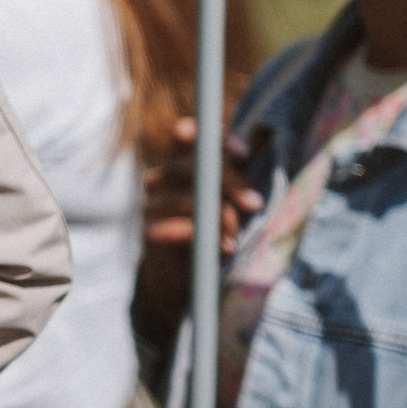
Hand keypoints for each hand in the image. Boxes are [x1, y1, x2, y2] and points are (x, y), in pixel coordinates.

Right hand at [142, 116, 262, 251]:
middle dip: (229, 183)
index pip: (183, 134)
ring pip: (190, 199)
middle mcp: (158, 179)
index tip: (243, 152)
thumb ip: (228, 182)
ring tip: (234, 233)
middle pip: (192, 167)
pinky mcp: (151, 231)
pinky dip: (210, 237)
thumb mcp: (220, 201)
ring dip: (222, 216)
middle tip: (255, 203)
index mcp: (175, 164)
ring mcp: (151, 204)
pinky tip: (225, 246)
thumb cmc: (206, 230)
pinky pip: (183, 228)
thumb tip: (253, 174)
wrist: (179, 272)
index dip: (211, 136)